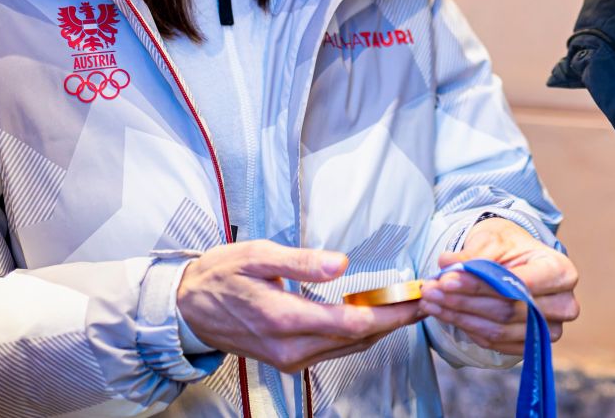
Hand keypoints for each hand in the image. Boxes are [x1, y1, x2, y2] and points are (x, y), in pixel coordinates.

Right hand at [177, 240, 423, 372]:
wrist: (187, 308)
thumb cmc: (221, 274)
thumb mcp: (256, 255)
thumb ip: (300, 261)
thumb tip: (339, 263)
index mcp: (284, 318)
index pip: (351, 321)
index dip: (389, 312)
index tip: (417, 298)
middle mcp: (290, 347)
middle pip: (357, 338)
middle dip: (395, 320)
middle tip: (426, 300)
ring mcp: (290, 358)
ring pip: (348, 347)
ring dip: (381, 328)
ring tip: (409, 307)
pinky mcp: (288, 360)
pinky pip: (333, 349)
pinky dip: (359, 333)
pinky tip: (374, 316)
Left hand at [420, 217, 579, 355]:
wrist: (518, 260)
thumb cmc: (510, 247)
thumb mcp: (494, 239)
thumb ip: (473, 255)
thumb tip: (447, 264)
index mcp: (561, 271)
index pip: (520, 283)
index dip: (481, 284)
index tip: (447, 280)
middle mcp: (563, 304)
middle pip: (509, 310)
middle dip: (464, 302)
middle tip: (431, 291)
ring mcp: (550, 329)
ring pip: (499, 330)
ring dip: (460, 317)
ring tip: (431, 302)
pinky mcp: (532, 345)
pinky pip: (496, 343)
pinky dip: (468, 329)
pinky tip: (446, 314)